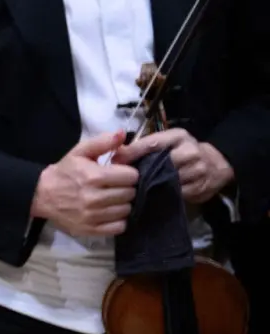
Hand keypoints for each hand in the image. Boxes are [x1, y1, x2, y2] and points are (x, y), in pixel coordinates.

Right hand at [31, 132, 136, 235]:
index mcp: (94, 176)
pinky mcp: (91, 230)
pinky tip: (109, 212)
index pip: (132, 176)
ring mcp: (93, 216)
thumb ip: (102, 142)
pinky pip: (119, 227)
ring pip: (126, 210)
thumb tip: (123, 134)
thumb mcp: (79, 152)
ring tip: (110, 199)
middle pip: (130, 193)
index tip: (119, 174)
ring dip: (121, 204)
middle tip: (114, 186)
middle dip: (125, 188)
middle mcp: (95, 198)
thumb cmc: (64, 172)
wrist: (41, 194)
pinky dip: (117, 220)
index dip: (127, 173)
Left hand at [118, 128, 233, 203]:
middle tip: (125, 179)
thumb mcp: (167, 140)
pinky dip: (164, 196)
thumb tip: (117, 155)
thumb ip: (145, 145)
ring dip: (152, 186)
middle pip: (161, 164)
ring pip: (168, 182)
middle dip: (143, 172)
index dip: (132, 152)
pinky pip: (177, 195)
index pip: (152, 144)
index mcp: (179, 137)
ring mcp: (198, 171)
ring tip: (136, 189)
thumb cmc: (184, 150)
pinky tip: (153, 197)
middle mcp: (190, 152)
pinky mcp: (200, 189)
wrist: (217, 164)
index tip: (116, 160)